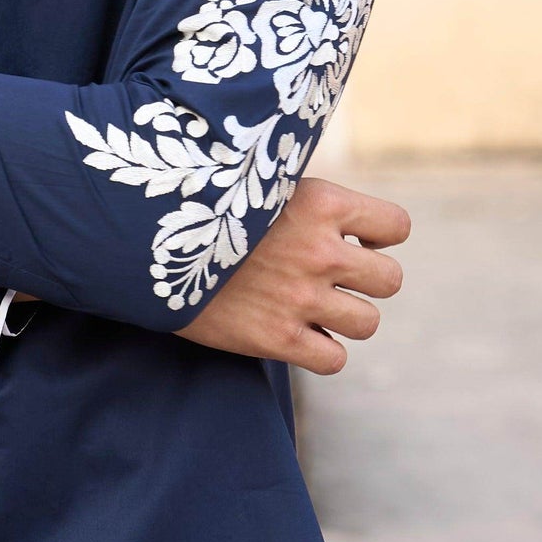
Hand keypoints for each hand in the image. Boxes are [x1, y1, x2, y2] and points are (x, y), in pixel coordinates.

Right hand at [182, 176, 408, 370]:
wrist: (145, 243)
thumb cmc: (207, 210)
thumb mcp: (262, 182)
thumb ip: (308, 200)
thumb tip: (343, 216)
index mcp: (322, 203)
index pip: (396, 227)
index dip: (379, 236)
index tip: (353, 239)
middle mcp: (320, 251)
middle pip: (390, 281)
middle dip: (367, 282)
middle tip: (334, 278)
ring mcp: (300, 298)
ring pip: (367, 323)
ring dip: (345, 318)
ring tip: (313, 307)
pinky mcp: (278, 339)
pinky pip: (334, 359)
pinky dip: (321, 351)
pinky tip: (297, 333)